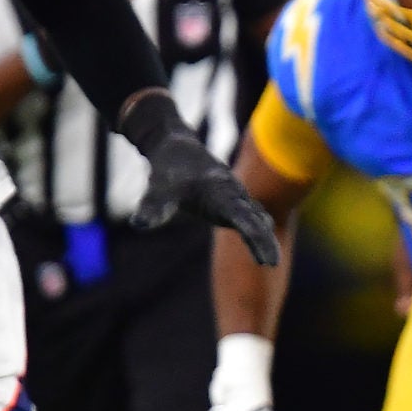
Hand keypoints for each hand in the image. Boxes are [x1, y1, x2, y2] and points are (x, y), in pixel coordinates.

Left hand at [135, 128, 281, 264]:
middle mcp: (233, 193)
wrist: (175, 146)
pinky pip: (250, 216)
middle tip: (272, 264)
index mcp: (220, 192)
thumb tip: (139, 225)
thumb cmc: (168, 169)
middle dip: (264, 241)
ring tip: (269, 261)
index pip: (243, 217)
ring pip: (255, 217)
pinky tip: (262, 242)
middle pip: (255, 219)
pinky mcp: (230, 200)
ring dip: (263, 237)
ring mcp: (234, 196)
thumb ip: (153, 207)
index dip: (256, 238)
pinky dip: (257, 229)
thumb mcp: (158, 188)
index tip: (266, 260)